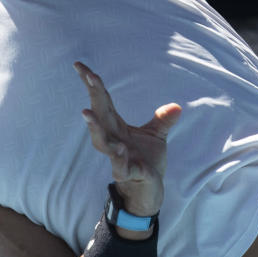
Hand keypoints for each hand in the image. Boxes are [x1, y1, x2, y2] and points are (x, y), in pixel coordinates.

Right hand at [74, 61, 181, 217]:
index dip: (92, 83)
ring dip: (94, 127)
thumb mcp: (156, 137)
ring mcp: (117, 156)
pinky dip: (119, 159)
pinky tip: (120, 149)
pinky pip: (121, 166)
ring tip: (86, 112)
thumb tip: (177, 106)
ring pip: (101, 141)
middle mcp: (112, 139)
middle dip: (93, 95)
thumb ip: (162, 120)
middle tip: (88, 75)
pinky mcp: (128, 173)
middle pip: (99, 113)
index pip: (102, 100)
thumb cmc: (146, 162)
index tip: (79, 65)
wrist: (148, 191)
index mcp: (116, 126)